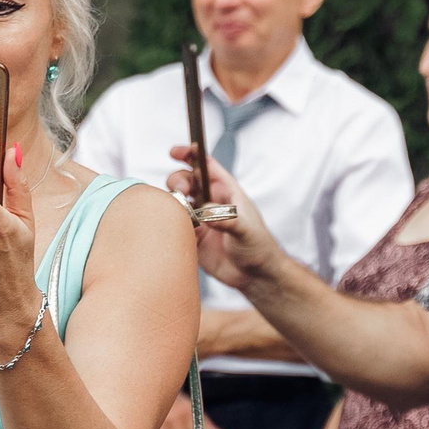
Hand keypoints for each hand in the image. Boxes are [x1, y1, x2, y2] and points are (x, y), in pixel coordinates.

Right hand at [169, 147, 284, 288]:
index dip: (191, 154)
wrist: (253, 276)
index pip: (206, 165)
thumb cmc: (258, 247)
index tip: (175, 152)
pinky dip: (171, 222)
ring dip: (172, 201)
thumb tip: (206, 213)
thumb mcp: (246, 230)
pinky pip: (175, 223)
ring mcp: (200, 218)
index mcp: (226, 192)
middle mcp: (210, 202)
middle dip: (178, 180)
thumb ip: (227, 220)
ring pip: (178, 200)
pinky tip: (178, 228)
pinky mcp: (192, 236)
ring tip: (178, 210)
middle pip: (187, 180)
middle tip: (180, 191)